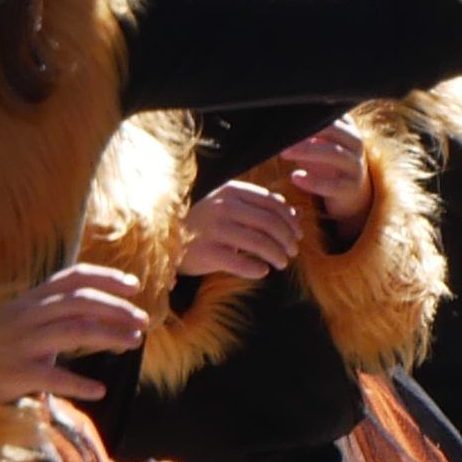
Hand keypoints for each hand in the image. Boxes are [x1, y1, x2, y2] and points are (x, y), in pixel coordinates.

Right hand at [0, 265, 149, 402]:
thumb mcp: (25, 321)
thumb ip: (58, 315)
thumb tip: (108, 315)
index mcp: (30, 300)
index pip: (70, 278)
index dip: (104, 276)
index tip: (134, 284)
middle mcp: (26, 315)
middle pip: (78, 301)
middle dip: (115, 307)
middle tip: (144, 320)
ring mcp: (20, 343)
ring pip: (71, 330)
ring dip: (108, 335)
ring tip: (134, 343)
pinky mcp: (14, 373)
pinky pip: (51, 376)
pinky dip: (78, 382)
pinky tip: (99, 390)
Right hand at [179, 180, 302, 278]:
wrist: (163, 235)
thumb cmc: (200, 219)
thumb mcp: (225, 203)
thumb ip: (256, 205)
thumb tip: (294, 211)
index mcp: (229, 191)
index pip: (272, 203)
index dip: (291, 220)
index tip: (298, 234)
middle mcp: (223, 206)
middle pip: (270, 223)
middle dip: (288, 240)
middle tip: (293, 252)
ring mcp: (214, 229)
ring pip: (260, 243)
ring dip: (277, 255)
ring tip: (282, 263)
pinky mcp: (207, 252)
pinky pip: (243, 263)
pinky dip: (258, 269)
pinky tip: (262, 270)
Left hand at [285, 122, 371, 226]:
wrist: (350, 189)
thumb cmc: (325, 157)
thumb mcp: (317, 139)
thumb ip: (303, 126)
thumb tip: (274, 113)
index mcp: (346, 126)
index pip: (331, 112)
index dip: (310, 113)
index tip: (286, 114)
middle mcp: (354, 142)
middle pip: (333, 129)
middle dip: (306, 129)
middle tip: (281, 133)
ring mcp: (356, 165)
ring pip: (335, 153)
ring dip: (307, 151)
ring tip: (284, 153)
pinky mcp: (352, 187)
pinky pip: (335, 184)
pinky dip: (314, 181)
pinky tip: (295, 177)